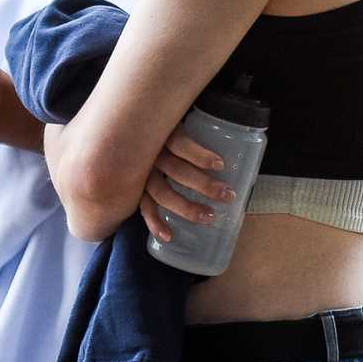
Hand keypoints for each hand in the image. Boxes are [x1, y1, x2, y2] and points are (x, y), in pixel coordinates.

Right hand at [139, 131, 235, 248]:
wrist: (129, 134)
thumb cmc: (161, 132)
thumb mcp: (173, 125)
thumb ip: (194, 132)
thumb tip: (233, 146)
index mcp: (162, 136)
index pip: (180, 143)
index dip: (199, 155)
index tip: (221, 165)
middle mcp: (150, 155)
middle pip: (177, 171)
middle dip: (203, 185)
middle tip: (227, 195)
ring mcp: (141, 174)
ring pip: (163, 193)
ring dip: (187, 207)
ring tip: (210, 216)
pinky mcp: (136, 190)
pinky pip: (145, 208)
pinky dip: (155, 224)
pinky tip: (169, 236)